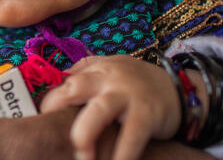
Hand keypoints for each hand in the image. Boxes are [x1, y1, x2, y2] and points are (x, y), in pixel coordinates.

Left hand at [41, 55, 208, 159]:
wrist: (179, 89)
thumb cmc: (135, 84)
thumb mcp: (109, 71)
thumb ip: (84, 76)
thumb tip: (54, 88)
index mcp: (95, 70)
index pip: (63, 83)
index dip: (49, 104)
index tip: (43, 123)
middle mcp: (108, 78)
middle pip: (75, 88)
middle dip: (58, 110)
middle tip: (53, 137)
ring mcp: (127, 94)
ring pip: (99, 110)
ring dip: (84, 134)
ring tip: (82, 157)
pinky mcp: (146, 113)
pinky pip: (130, 137)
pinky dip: (121, 155)